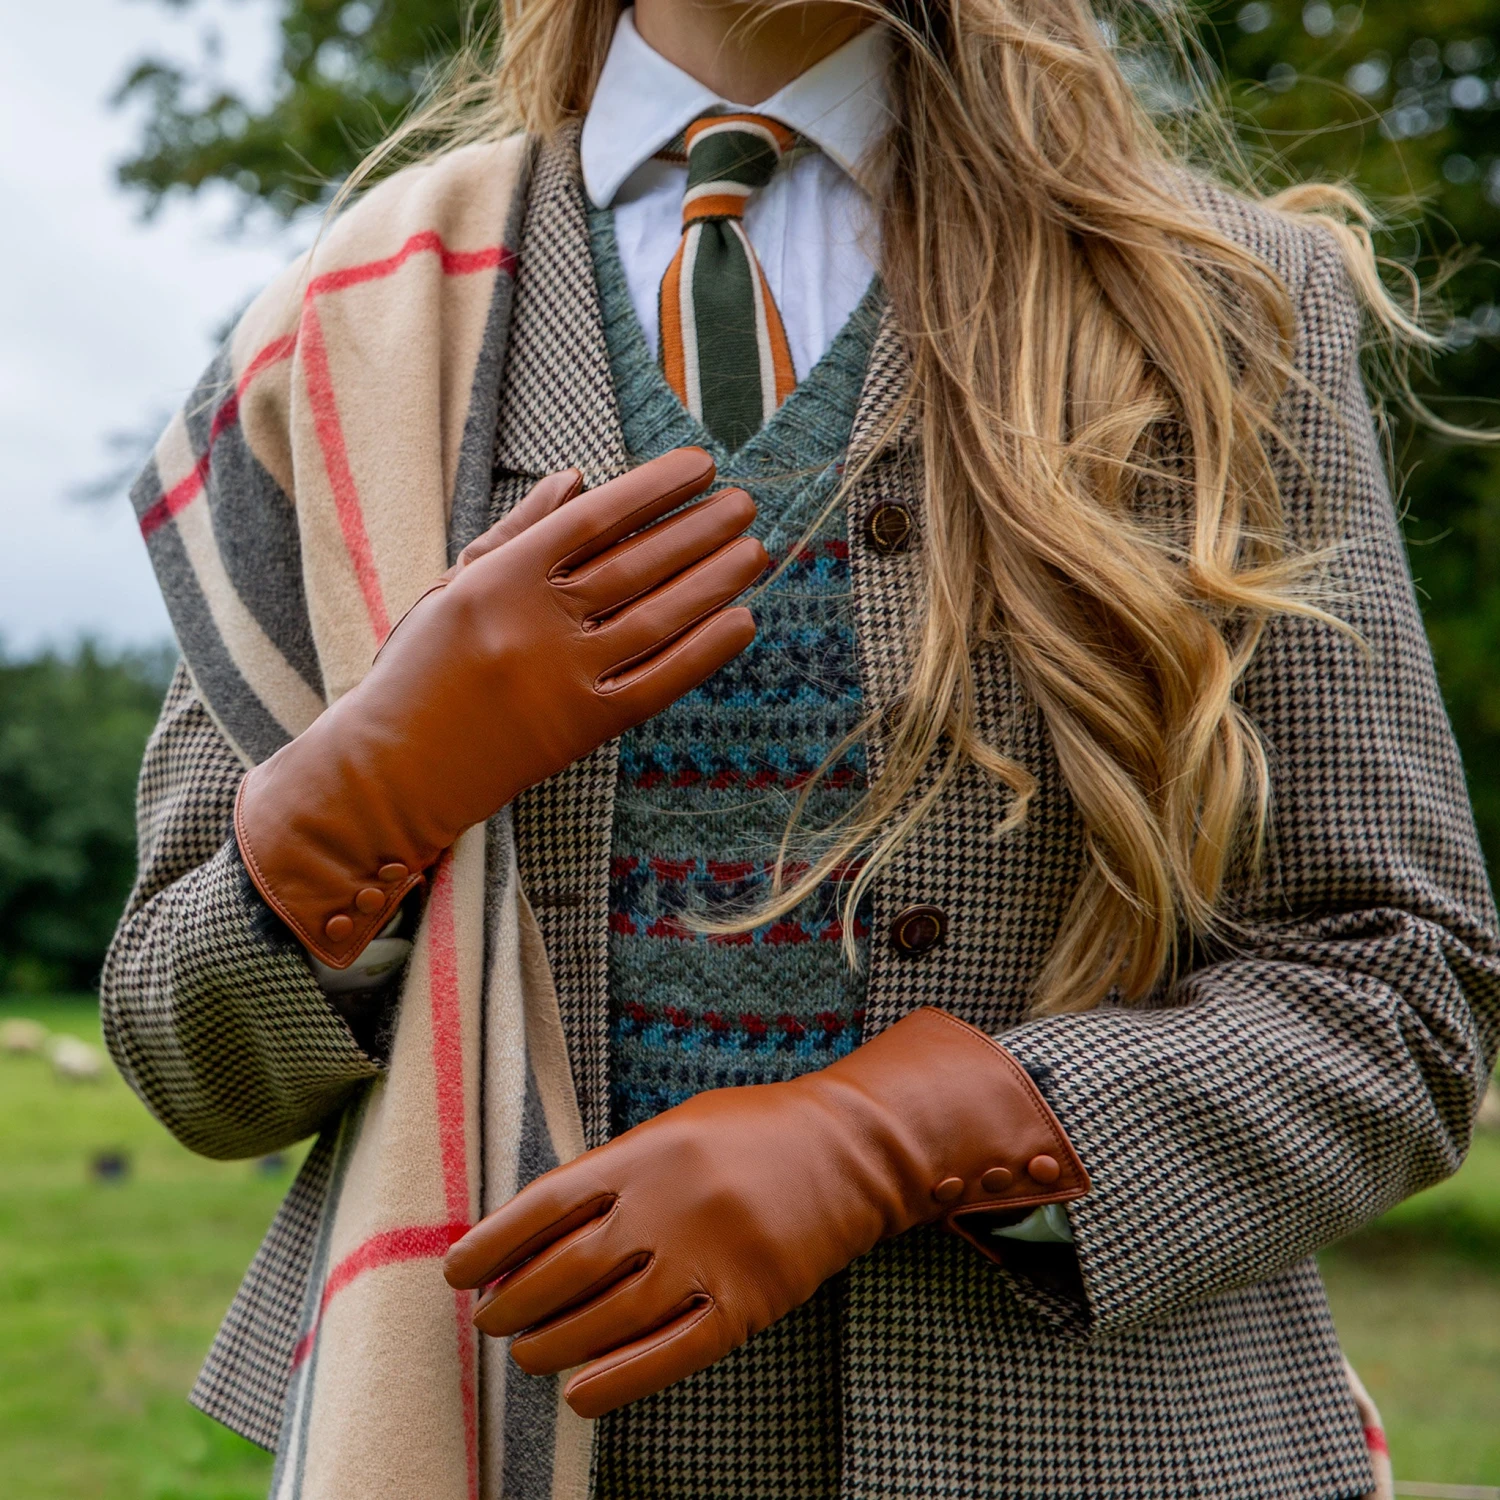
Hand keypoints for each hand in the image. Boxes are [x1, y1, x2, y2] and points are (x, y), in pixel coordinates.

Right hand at [235, 447, 765, 965]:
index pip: (594, 519)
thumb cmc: (423, 668)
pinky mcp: (583, 729)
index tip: (699, 465)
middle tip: (743, 503)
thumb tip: (581, 479)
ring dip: (712, 581)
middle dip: (698, 529)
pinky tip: (741, 621)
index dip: (653, 488)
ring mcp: (562, 678)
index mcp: (499, 578)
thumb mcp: (456, 586)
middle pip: (636, 564)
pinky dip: (703, 652)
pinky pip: (658, 683)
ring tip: (753, 550)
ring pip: (656, 619)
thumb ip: (519, 532)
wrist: (396, 768)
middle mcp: (534, 623)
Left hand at [444, 1006, 1087, 1417]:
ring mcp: (711, 1256)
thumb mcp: (675, 1129)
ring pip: (608, 1320)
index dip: (494, 1243)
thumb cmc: (752, 1134)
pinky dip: (616, 1380)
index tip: (457, 1272)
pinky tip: (580, 1391)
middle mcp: (672, 1203)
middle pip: (567, 1269)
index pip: (547, 1203)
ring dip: (552, 1346)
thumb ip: (612, 1175)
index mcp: (648, 1150)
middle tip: (489, 1320)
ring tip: (524, 1354)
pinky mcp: (746, 1304)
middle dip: (514, 1302)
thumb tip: (533, 1235)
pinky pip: (668, 1355)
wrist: (850, 1151)